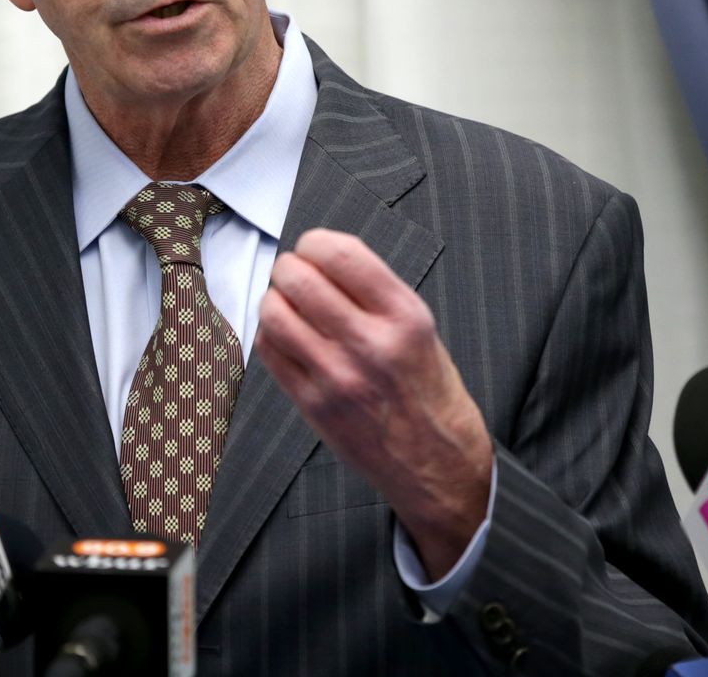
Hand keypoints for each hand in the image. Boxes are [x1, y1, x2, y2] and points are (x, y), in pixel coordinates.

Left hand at [255, 228, 493, 575]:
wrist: (439, 465)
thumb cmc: (430, 392)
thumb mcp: (422, 329)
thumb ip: (375, 293)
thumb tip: (322, 256)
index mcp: (405, 317)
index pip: (341, 254)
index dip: (315, 242)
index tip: (313, 248)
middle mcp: (370, 344)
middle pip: (299, 278)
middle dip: (289, 267)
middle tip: (294, 274)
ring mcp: (337, 377)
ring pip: (274, 312)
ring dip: (274, 299)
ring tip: (288, 305)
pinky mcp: (312, 404)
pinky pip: (269, 350)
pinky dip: (270, 333)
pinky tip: (287, 336)